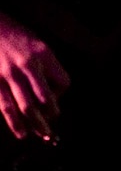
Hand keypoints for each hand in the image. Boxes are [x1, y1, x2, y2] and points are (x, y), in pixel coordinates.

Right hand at [0, 12, 69, 140]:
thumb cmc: (14, 35)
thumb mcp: (36, 43)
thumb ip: (45, 65)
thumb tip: (49, 92)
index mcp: (43, 53)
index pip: (63, 81)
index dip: (61, 93)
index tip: (56, 97)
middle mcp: (28, 64)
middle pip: (46, 98)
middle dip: (51, 115)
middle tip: (52, 126)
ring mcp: (10, 75)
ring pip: (27, 107)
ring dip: (36, 124)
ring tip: (41, 135)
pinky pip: (7, 107)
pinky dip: (15, 123)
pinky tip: (21, 132)